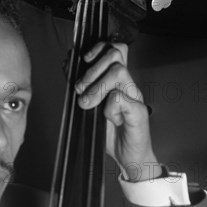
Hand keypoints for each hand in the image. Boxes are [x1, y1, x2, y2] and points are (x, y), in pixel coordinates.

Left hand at [74, 41, 162, 181]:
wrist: (130, 158)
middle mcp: (128, 86)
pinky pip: (120, 98)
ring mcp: (135, 97)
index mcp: (119, 83)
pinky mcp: (139, 112)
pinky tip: (108, 118)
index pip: (114, 50)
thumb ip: (83, 88)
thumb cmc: (113, 135)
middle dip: (92, 70)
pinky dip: (109, 108)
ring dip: (97, 87)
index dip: (98, 48)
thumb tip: (68, 66)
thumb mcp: (91, 108)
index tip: (83, 59)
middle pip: (115, 55)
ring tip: (88, 104)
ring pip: (118, 72)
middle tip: (81, 90)